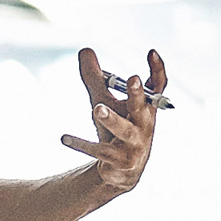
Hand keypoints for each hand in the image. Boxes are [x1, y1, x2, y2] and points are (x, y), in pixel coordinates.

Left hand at [59, 47, 168, 195]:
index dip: (156, 70)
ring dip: (111, 119)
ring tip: (97, 108)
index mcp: (146, 108)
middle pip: (142, 107)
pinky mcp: (119, 160)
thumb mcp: (104, 101)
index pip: (157, 87)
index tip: (151, 52)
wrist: (121, 171)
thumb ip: (95, 78)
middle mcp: (144, 125)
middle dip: (137, 94)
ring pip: (123, 130)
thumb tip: (85, 50)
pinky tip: (64, 138)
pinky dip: (81, 145)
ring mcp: (133, 144)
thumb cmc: (116, 129)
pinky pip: (99, 150)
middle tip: (132, 78)